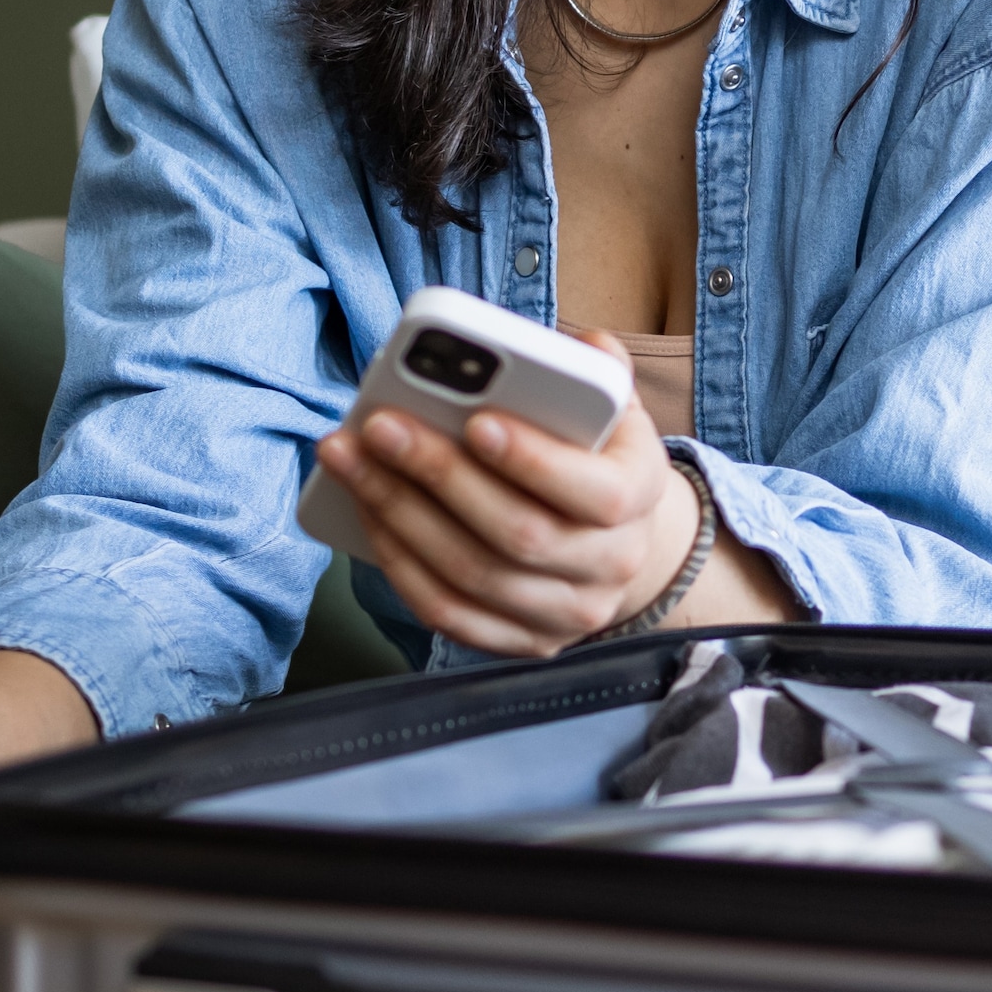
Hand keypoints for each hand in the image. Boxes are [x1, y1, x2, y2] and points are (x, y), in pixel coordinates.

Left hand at [318, 340, 782, 655]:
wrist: (614, 542)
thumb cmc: (595, 459)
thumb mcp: (611, 409)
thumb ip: (596, 374)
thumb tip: (584, 347)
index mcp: (640, 497)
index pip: (596, 493)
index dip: (534, 462)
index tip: (476, 421)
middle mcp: (613, 565)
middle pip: (519, 534)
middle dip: (440, 476)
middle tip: (380, 426)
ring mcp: (568, 615)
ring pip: (471, 576)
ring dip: (399, 514)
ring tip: (350, 460)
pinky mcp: (522, 644)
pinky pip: (448, 613)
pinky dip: (399, 563)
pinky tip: (366, 512)